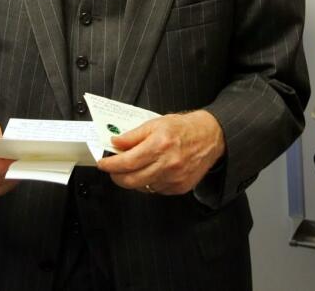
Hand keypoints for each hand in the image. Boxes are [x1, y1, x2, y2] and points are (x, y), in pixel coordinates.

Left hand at [96, 110, 224, 194]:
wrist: (211, 136)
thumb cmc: (184, 128)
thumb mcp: (156, 123)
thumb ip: (133, 135)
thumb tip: (115, 142)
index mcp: (160, 145)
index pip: (127, 162)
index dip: (111, 165)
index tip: (103, 164)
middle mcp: (168, 164)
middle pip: (132, 180)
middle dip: (117, 177)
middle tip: (112, 170)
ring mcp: (175, 178)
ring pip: (143, 188)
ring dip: (132, 180)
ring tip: (133, 169)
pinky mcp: (180, 187)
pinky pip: (156, 190)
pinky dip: (149, 183)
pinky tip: (151, 172)